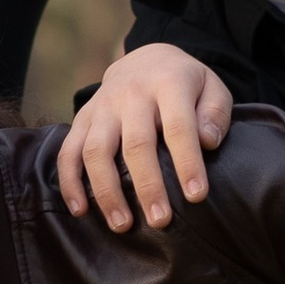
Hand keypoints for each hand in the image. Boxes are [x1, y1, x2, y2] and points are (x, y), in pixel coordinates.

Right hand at [56, 44, 233, 232]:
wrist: (146, 59)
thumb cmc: (186, 85)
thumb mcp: (212, 87)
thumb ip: (215, 113)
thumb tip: (208, 142)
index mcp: (169, 84)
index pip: (179, 127)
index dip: (187, 162)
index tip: (195, 196)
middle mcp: (132, 94)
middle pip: (136, 144)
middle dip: (148, 186)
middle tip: (160, 221)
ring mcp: (102, 107)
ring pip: (97, 151)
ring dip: (107, 191)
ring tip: (122, 225)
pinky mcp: (82, 118)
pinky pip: (69, 151)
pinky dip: (70, 182)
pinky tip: (80, 210)